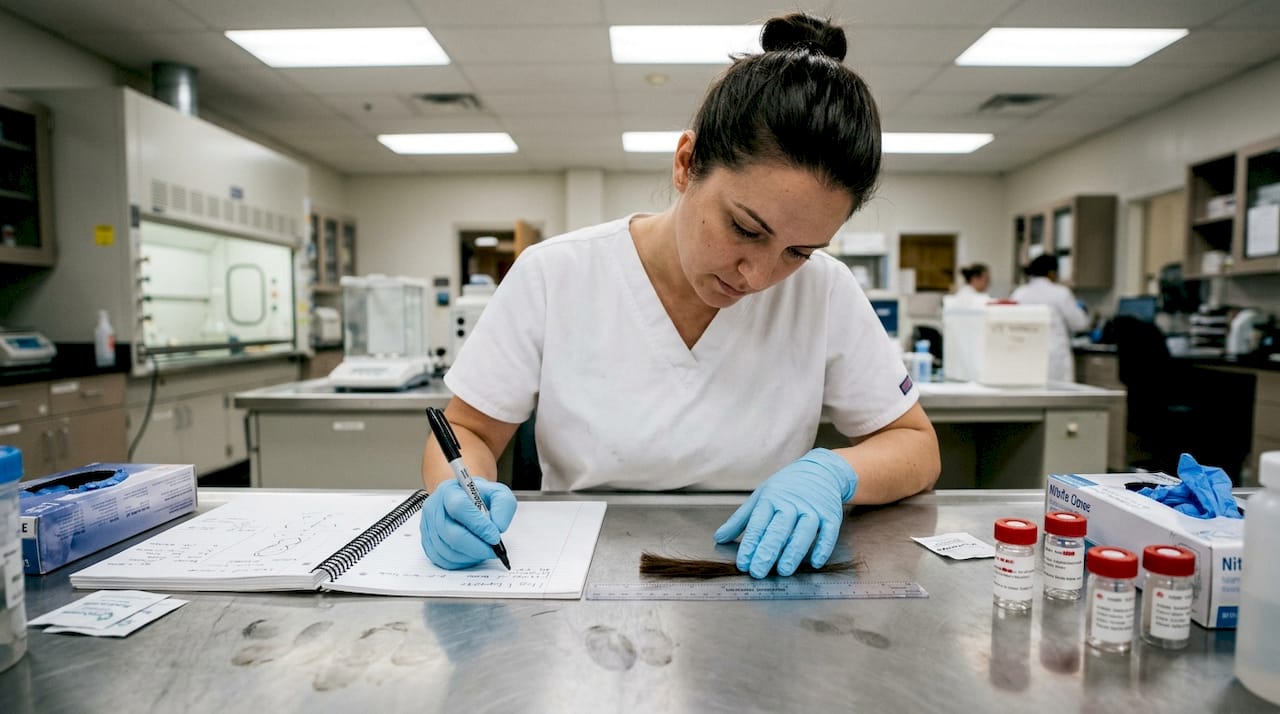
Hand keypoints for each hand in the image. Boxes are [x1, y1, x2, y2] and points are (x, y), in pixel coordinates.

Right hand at [419, 478, 516, 568]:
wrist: (463, 499)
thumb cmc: (478, 497)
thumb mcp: (497, 493)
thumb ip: (503, 506)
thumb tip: (498, 527)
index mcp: (449, 491)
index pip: (459, 507)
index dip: (479, 525)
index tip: (495, 537)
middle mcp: (434, 508)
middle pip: (451, 534)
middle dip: (477, 547)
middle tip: (493, 550)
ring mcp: (428, 527)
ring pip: (448, 550)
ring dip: (470, 556)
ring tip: (484, 550)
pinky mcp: (428, 543)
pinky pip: (443, 560)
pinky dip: (461, 562)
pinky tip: (472, 554)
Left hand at [713, 449, 856, 577]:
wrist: (820, 471)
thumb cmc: (786, 487)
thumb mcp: (760, 497)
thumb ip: (740, 520)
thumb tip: (719, 538)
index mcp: (771, 499)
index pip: (758, 524)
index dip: (750, 544)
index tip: (743, 563)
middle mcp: (791, 504)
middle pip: (779, 529)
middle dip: (768, 551)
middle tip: (758, 571)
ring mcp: (812, 509)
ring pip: (804, 531)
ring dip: (794, 552)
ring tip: (784, 570)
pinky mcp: (831, 515)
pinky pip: (828, 533)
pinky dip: (823, 548)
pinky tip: (815, 562)